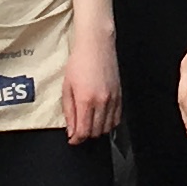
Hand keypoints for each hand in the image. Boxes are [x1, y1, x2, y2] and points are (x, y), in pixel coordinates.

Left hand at [64, 25, 123, 145]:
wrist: (96, 45)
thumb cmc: (78, 62)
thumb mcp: (66, 87)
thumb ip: (69, 111)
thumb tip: (71, 130)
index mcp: (85, 100)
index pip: (83, 131)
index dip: (76, 139)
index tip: (72, 140)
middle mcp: (101, 102)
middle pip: (96, 132)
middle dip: (86, 136)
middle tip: (78, 131)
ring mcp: (112, 99)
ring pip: (108, 127)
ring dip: (97, 130)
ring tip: (89, 124)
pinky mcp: (119, 95)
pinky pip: (117, 118)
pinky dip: (109, 123)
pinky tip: (101, 119)